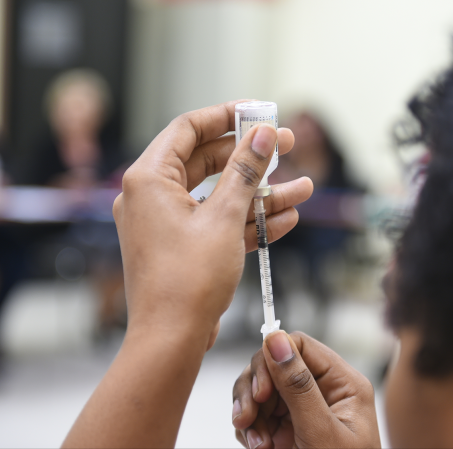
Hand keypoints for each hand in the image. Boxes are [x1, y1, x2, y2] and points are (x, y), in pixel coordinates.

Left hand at [113, 100, 313, 344]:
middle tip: (287, 147)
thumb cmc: (187, 280)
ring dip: (261, 193)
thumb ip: (245, 171)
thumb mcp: (224, 218)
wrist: (171, 341)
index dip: (225, 116)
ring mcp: (167, 222)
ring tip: (303, 188)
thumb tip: (264, 135)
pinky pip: (218, 222)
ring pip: (220, 195)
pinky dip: (248, 220)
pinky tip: (286, 217)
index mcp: (149, 178)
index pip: (188, 129)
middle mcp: (152, 196)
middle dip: (252, 157)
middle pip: (208, 160)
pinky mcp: (183, 246)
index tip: (259, 112)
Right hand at [232, 331, 381, 448]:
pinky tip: (257, 448)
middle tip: (247, 416)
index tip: (261, 388)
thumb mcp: (322, 432)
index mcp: (343, 383)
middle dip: (254, 389)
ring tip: (255, 441)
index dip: (273, 358)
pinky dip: (249, 430)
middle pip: (273, 364)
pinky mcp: (284, 428)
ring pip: (259, 389)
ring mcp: (301, 409)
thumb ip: (298, 386)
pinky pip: (255, 414)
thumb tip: (276, 339)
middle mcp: (321, 390)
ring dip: (248, 413)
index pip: (300, 345)